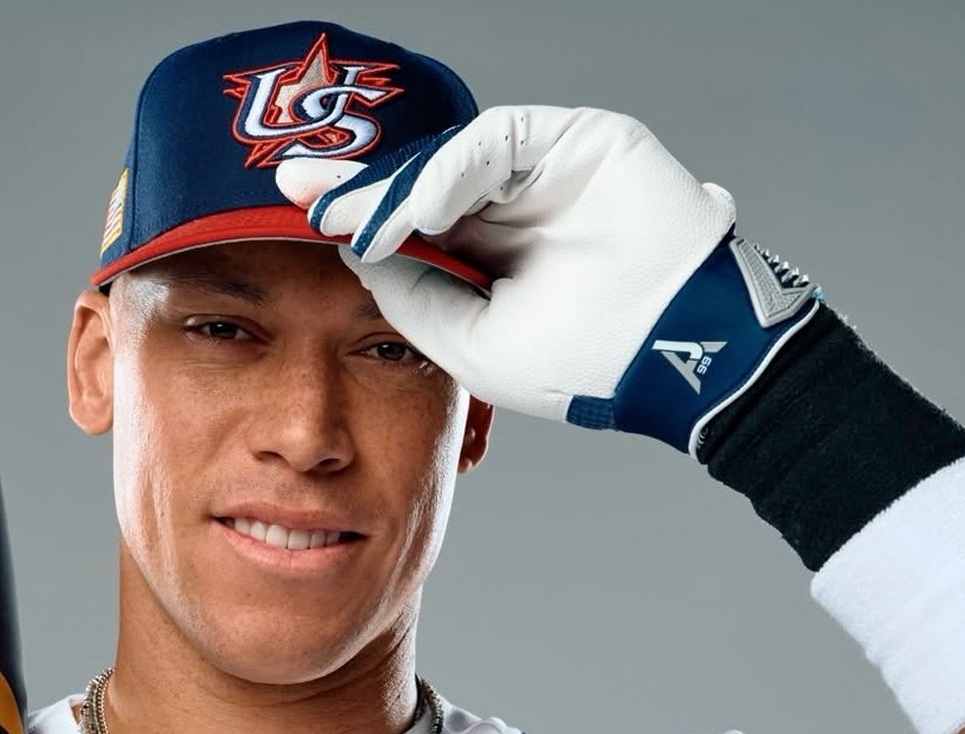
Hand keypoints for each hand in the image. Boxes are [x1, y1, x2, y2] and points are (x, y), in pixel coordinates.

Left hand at [275, 105, 818, 452]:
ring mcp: (545, 170)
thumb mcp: (469, 342)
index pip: (407, 222)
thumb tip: (353, 250)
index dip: (353, 213)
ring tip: (354, 219)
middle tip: (296, 187)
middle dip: (357, 183)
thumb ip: (411, 294)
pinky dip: (448, 171)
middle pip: (418, 179)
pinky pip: (497, 140)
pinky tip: (416, 207)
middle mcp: (512, 205)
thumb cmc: (583, 363)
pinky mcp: (578, 140)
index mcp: (488, 253)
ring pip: (450, 158)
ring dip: (395, 186)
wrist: (670, 354)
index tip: (294, 212)